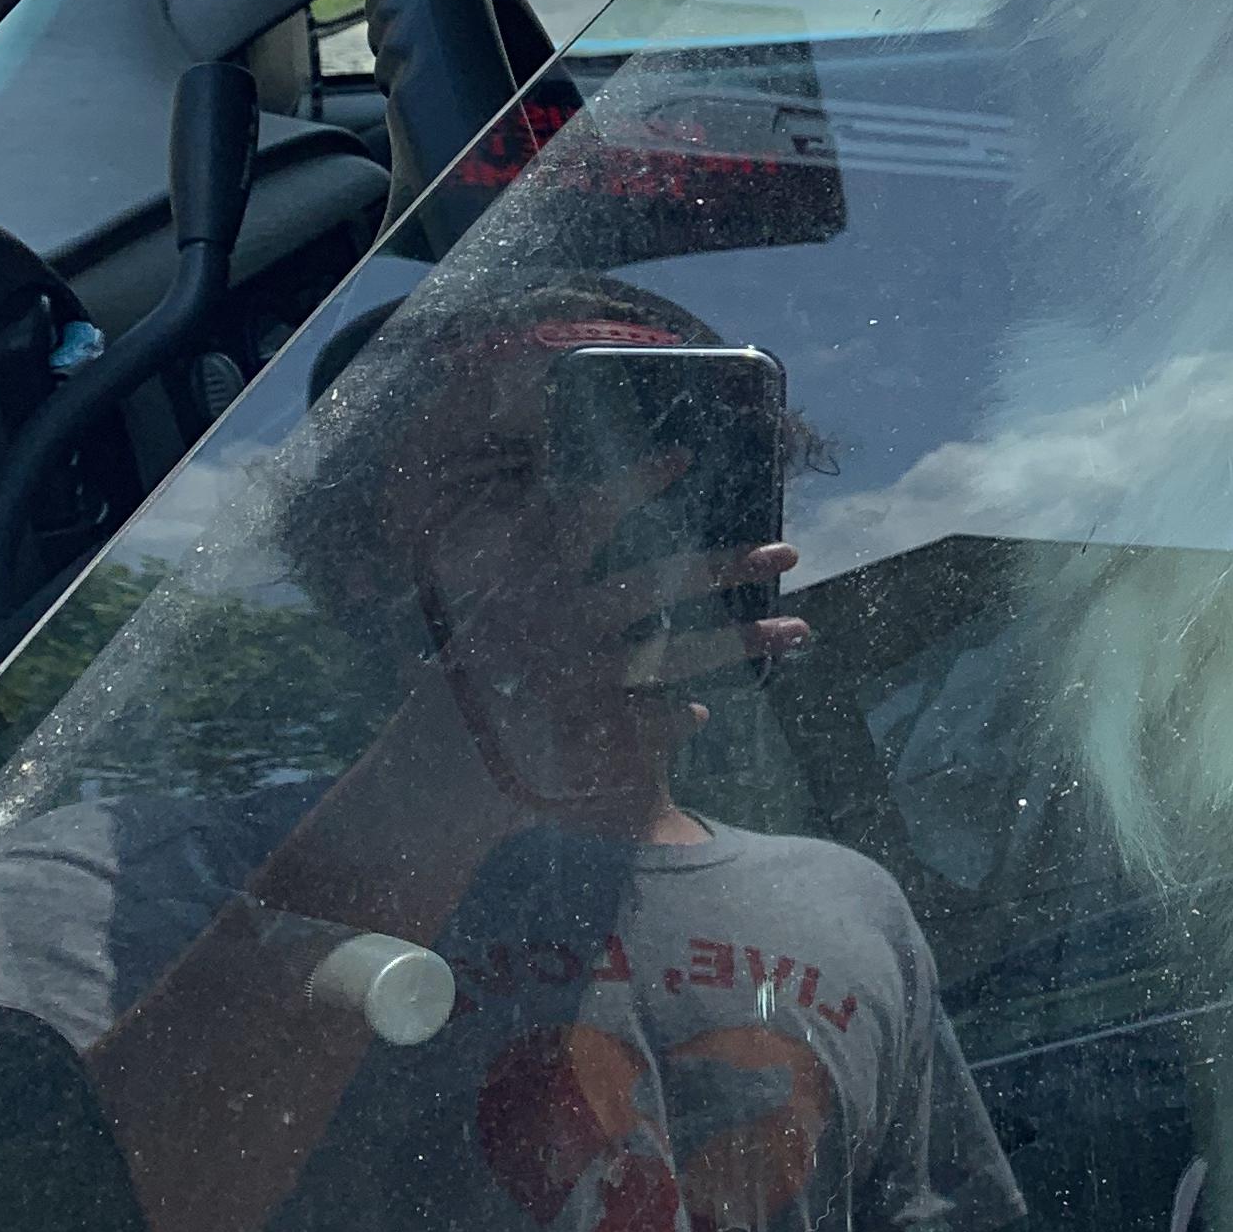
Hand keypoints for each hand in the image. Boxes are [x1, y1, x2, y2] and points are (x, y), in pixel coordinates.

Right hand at [404, 374, 807, 817]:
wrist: (433, 774)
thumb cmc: (467, 677)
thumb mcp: (483, 609)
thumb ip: (523, 560)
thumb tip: (558, 497)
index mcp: (528, 585)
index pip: (584, 519)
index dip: (631, 484)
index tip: (682, 457)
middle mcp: (556, 627)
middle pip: (655, 586)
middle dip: (725, 565)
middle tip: (787, 551)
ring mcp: (576, 682)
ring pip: (675, 656)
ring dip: (741, 641)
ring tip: (799, 630)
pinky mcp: (588, 735)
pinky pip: (651, 720)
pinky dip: (677, 719)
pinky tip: (700, 713)